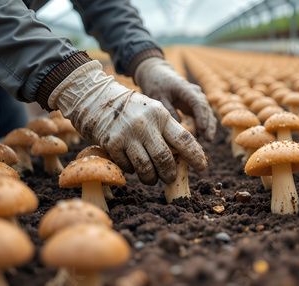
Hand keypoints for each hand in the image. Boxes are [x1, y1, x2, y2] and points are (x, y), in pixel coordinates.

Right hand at [48, 61, 206, 184]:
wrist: (96, 98)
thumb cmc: (131, 109)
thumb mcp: (152, 112)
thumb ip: (167, 130)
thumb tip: (183, 157)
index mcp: (161, 115)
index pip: (184, 139)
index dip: (196, 155)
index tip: (202, 167)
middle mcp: (146, 124)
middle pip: (165, 158)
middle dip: (170, 173)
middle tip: (171, 178)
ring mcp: (127, 134)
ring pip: (146, 167)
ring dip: (151, 178)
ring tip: (152, 179)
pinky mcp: (111, 143)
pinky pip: (128, 167)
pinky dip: (132, 171)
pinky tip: (132, 166)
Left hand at [134, 57, 216, 140]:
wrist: (156, 74)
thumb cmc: (156, 84)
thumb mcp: (158, 98)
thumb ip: (169, 110)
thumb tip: (180, 125)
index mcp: (185, 88)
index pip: (197, 102)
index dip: (201, 116)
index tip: (201, 129)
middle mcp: (195, 93)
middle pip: (206, 109)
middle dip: (208, 124)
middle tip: (208, 139)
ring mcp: (196, 98)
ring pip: (207, 113)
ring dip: (208, 126)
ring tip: (208, 140)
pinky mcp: (193, 105)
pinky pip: (201, 115)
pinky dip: (203, 125)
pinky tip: (202, 136)